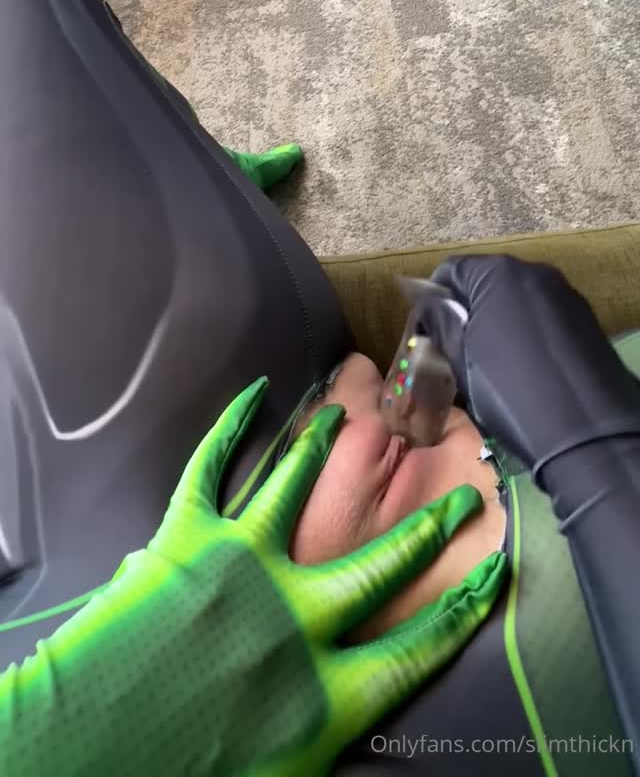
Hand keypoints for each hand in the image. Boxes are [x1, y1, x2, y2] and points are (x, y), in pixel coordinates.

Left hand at [0, 376, 506, 776]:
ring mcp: (242, 568)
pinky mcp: (187, 539)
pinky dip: (231, 426)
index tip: (491, 572)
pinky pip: (211, 468)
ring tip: (346, 416)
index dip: (461, 611)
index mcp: (325, 696)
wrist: (84, 761)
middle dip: (428, 530)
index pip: (417, 648)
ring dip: (324, 449)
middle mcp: (297, 622)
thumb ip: (318, 731)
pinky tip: (253, 394)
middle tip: (463, 498)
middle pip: (381, 565)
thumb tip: (330, 697)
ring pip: (297, 490)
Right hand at [414, 255, 639, 480]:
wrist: (584, 429)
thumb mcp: (459, 357)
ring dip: (498, 321)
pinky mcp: (584, 318)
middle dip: (467, 310)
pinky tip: (525, 365)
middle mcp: (534, 271)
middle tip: (456, 349)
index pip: (450, 270)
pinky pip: (541, 315)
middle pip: (485, 282)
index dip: (433, 299)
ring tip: (492, 362)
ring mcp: (564, 294)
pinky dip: (526, 331)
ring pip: (516, 299)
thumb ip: (438, 320)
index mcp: (498, 273)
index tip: (428, 330)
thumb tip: (428, 304)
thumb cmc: (509, 389)